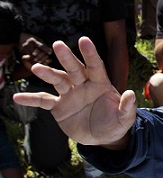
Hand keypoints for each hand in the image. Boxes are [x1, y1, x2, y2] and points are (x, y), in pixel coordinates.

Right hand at [12, 37, 135, 147]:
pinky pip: (43, 100)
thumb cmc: (116, 124)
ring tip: (36, 68)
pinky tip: (17, 98)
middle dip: (67, 57)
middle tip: (58, 44)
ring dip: (48, 74)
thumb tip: (131, 94)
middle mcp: (84, 85)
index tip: (83, 40)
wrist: (103, 138)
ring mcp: (70, 95)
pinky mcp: (59, 107)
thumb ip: (127, 107)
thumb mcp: (125, 118)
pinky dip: (31, 99)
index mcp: (101, 84)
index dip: (90, 53)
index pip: (95, 66)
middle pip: (74, 69)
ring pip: (58, 80)